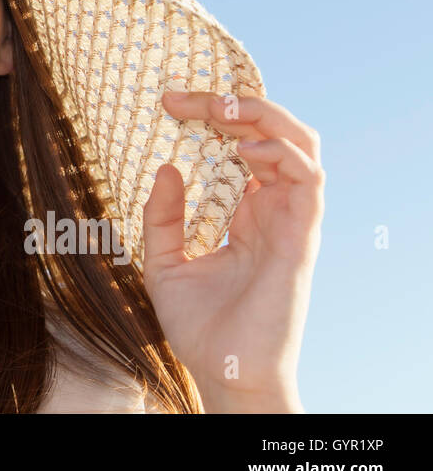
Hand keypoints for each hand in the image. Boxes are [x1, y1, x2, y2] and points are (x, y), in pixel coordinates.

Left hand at [140, 90, 323, 411]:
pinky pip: (309, 182)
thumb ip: (163, 217)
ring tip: (218, 111)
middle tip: (185, 97)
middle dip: (235, 104)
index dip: (211, 117)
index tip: (166, 103)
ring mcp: (290, 221)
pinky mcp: (300, 239)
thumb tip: (166, 167)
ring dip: (264, 117)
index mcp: (245, 212)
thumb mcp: (163, 262)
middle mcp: (272, 210)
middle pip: (273, 133)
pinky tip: (243, 150)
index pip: (242, 144)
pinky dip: (281, 154)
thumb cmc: (199, 326)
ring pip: (302, 146)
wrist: (224, 373)